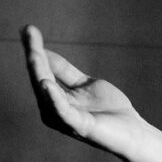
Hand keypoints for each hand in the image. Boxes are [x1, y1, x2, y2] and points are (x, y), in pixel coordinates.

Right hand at [22, 25, 146, 161]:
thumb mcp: (85, 84)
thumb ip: (64, 72)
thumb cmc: (109, 110)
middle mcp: (53, 109)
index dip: (36, 49)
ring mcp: (64, 119)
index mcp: (54, 99)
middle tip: (28, 31)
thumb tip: (42, 52)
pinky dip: (53, 98)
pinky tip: (46, 84)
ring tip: (33, 53)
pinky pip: (63, 111)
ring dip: (39, 71)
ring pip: (47, 92)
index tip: (28, 29)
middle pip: (40, 77)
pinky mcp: (79, 126)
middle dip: (34, 54)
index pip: (43, 70)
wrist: (133, 132)